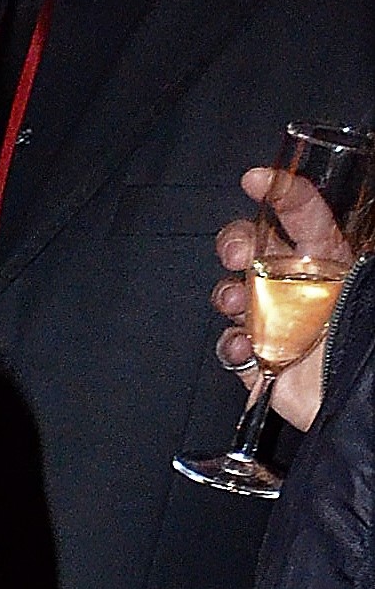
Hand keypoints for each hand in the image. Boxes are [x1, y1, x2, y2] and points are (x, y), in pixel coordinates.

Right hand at [213, 164, 352, 434]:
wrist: (354, 409)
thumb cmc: (366, 345)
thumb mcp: (364, 286)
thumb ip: (349, 257)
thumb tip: (338, 223)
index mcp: (331, 260)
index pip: (304, 212)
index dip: (280, 190)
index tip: (256, 180)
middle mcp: (299, 284)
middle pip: (253, 245)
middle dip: (235, 243)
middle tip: (236, 256)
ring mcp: (277, 319)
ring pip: (232, 290)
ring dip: (227, 295)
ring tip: (240, 309)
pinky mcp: (260, 356)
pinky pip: (230, 341)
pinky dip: (231, 345)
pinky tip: (247, 350)